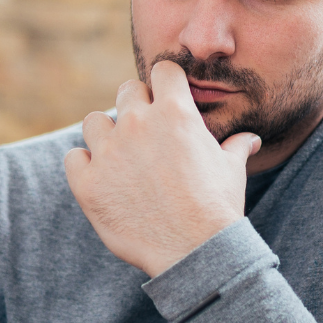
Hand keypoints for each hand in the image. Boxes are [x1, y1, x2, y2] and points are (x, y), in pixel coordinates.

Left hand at [64, 62, 261, 277]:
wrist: (195, 251)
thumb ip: (235, 147)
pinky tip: (102, 179)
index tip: (167, 101)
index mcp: (175, 112)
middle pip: (126, 90)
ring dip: (105, 134)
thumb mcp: (232, 170)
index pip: (163, 71)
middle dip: (136, 105)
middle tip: (145, 133)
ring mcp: (109, 152)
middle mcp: (138, 124)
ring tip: (119, 157)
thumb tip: (250, 140)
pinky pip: (73, 158)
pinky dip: (84, 165)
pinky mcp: (87, 183)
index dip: (166, 84)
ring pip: (94, 122)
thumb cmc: (217, 208)